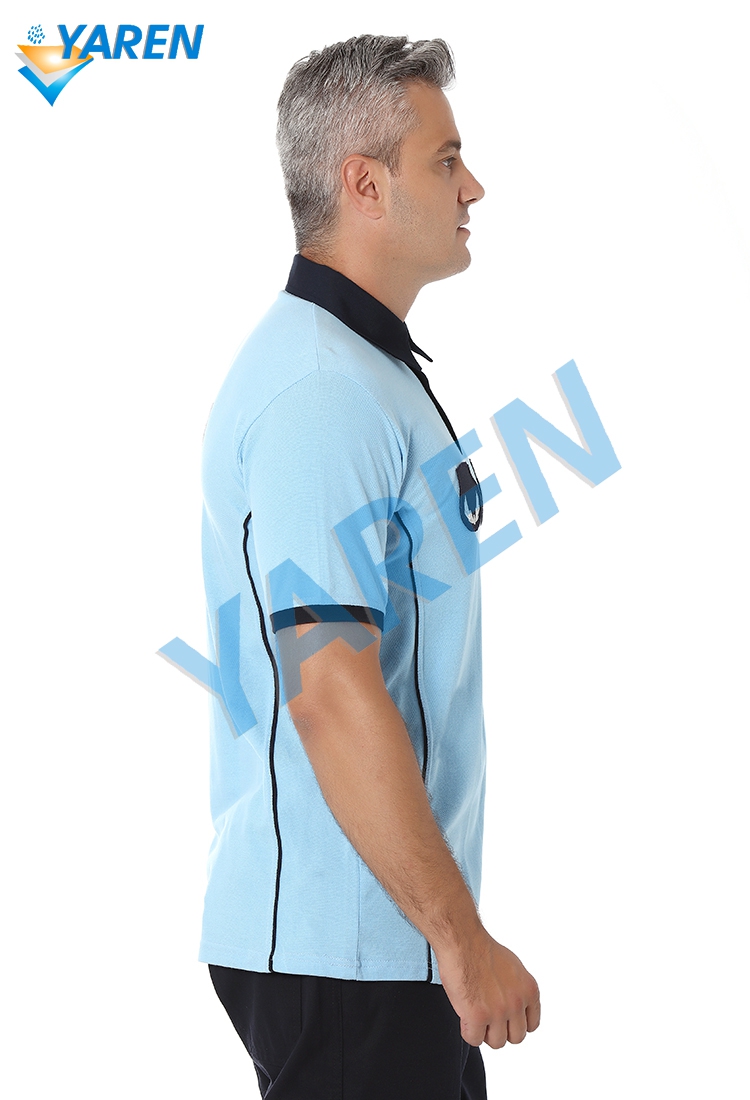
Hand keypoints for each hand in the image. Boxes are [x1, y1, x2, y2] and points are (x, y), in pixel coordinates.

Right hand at [436, 928, 540, 1047]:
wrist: (463, 941)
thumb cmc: (482, 949)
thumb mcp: (514, 968)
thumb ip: (519, 990)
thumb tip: (517, 1006)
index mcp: (530, 990)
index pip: (532, 1025)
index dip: (515, 1022)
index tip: (505, 1018)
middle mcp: (518, 1003)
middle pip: (516, 1037)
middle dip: (501, 1029)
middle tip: (488, 1017)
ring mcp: (499, 1011)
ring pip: (497, 1042)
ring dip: (484, 1032)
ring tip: (475, 1014)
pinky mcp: (478, 1016)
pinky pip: (474, 1039)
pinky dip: (468, 1031)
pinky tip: (464, 1016)